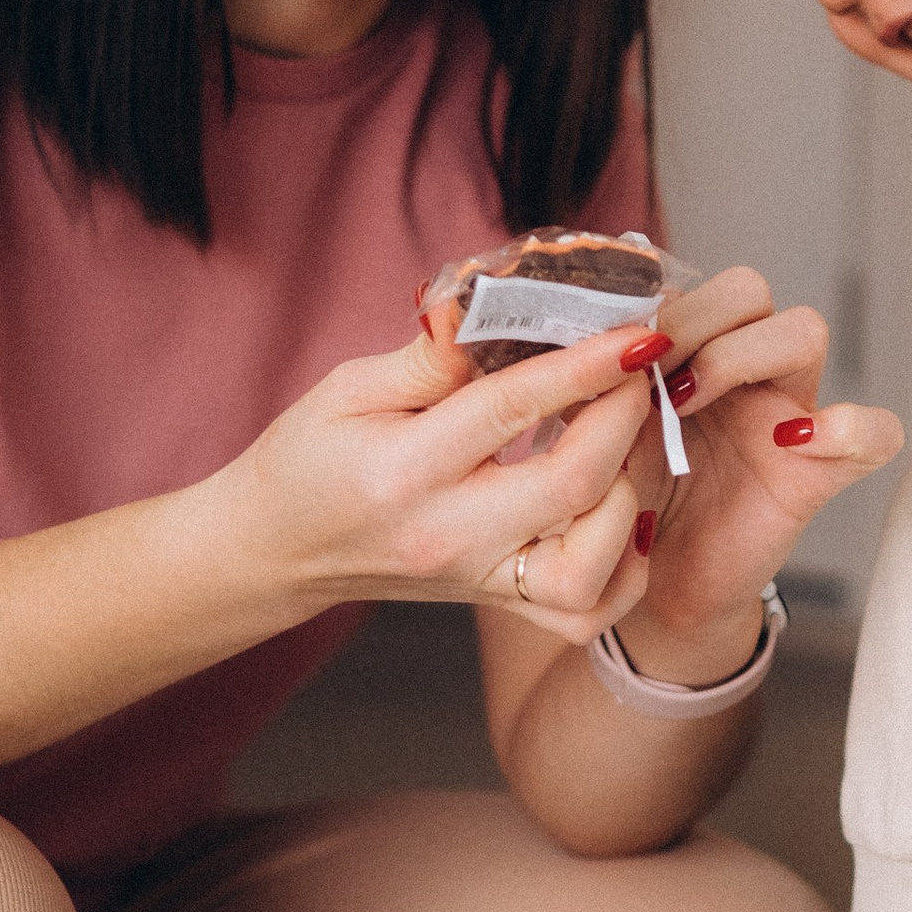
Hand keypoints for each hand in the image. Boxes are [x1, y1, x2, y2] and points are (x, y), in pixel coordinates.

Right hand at [222, 312, 668, 644]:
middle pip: (571, 487)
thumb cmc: (305, 461)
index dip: (584, 365)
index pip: (512, 409)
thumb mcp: (348, 389)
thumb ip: (430, 355)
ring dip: (630, 496)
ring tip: (624, 439)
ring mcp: (475, 579)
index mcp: (403, 470)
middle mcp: (448, 536)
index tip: (636, 330)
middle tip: (639, 368)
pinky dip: (624, 568)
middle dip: (624, 418)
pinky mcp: (494, 602)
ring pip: (589, 569)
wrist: (271, 552)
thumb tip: (493, 299)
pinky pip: (583, 612)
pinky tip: (623, 512)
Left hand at [615, 264, 902, 673]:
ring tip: (685, 404)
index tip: (612, 353)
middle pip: (749, 289)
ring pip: (804, 330)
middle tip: (647, 376)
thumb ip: (598, 382)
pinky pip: (874, 432)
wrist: (652, 587)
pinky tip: (791, 444)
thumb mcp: (595, 432)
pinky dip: (848, 428)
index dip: (654, 305)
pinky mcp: (820, 471)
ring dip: (741, 354)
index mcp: (692, 351)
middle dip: (693, 318)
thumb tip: (591, 333)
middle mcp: (746, 371)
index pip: (687, 282)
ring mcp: (788, 414)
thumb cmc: (627, 502)